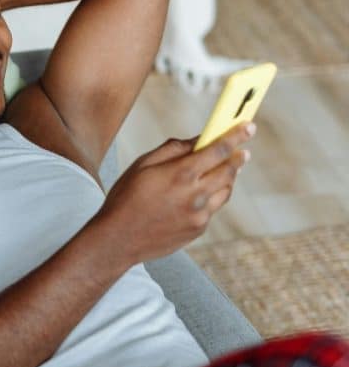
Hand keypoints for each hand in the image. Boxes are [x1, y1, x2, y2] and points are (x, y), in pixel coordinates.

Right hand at [93, 122, 255, 266]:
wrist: (118, 239)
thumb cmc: (125, 198)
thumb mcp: (142, 165)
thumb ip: (172, 149)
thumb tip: (197, 140)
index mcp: (180, 174)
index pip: (218, 150)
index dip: (236, 136)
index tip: (248, 127)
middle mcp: (195, 194)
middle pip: (229, 171)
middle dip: (237, 157)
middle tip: (241, 151)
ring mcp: (199, 214)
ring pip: (225, 191)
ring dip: (227, 178)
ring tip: (221, 171)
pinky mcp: (198, 229)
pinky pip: (212, 208)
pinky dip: (210, 198)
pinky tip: (197, 196)